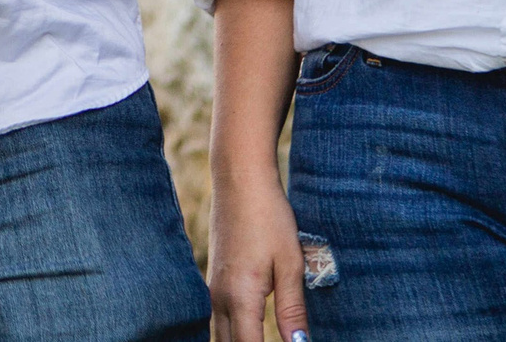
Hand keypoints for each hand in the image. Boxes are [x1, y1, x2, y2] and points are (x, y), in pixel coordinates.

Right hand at [209, 171, 310, 341]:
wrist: (239, 179)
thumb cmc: (269, 217)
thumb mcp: (290, 262)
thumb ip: (292, 309)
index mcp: (240, 297)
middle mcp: (220, 298)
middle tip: (277, 339)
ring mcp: (213, 290)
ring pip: (219, 337)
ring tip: (264, 337)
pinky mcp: (214, 281)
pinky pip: (218, 321)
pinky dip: (232, 335)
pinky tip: (248, 333)